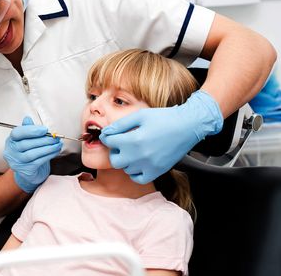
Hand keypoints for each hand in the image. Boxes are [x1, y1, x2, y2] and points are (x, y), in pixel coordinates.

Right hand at [4, 116, 62, 192]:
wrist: (29, 171)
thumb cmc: (29, 151)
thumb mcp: (28, 139)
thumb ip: (28, 129)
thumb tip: (27, 118)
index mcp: (10, 141)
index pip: (16, 133)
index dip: (31, 130)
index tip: (45, 129)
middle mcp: (10, 152)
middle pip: (26, 144)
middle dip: (43, 140)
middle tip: (55, 137)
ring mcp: (17, 162)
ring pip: (32, 153)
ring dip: (47, 148)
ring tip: (57, 144)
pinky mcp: (25, 170)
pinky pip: (38, 161)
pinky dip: (48, 155)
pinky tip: (55, 151)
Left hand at [99, 90, 222, 183]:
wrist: (188, 126)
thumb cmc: (165, 118)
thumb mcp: (140, 115)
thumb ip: (120, 124)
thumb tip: (106, 132)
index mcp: (134, 139)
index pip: (109, 142)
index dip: (108, 136)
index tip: (111, 135)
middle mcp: (140, 155)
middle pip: (114, 160)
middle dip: (115, 151)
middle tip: (121, 143)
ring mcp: (149, 165)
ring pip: (125, 169)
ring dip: (125, 161)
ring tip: (133, 150)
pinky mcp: (157, 171)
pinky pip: (138, 178)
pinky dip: (134, 172)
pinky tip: (138, 162)